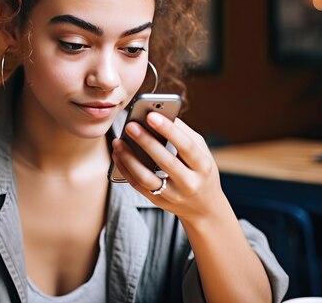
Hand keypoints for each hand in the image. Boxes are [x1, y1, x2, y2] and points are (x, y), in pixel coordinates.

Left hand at [111, 112, 225, 222]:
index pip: (186, 146)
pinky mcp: (158, 201)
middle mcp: (189, 183)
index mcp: (203, 166)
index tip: (151, 115)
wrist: (204, 207)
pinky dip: (125, 169)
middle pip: (165, 161)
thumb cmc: (200, 170)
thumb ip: (184, 133)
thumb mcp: (202, 152)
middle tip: (130, 125)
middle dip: (146, 141)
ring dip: (129, 158)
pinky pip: (138, 185)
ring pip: (147, 178)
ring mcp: (173, 195)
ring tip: (118, 141)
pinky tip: (117, 154)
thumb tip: (161, 113)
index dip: (169, 130)